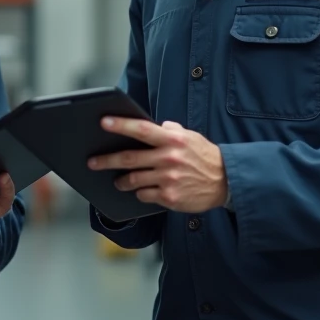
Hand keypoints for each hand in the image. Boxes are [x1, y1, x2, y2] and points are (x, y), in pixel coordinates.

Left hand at [87, 118, 227, 213]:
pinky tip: (141, 191)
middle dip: (106, 160)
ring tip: (117, 181)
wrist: (226, 182)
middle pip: (129, 158)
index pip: (141, 130)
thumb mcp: (191, 137)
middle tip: (92, 162)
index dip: (120, 125)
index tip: (103, 122)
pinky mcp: (170, 196)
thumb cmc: (205, 157)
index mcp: (172, 140)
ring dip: (122, 181)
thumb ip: (171, 130)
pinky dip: (140, 193)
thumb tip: (156, 125)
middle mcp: (168, 158)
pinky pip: (145, 195)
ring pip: (133, 179)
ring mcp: (168, 179)